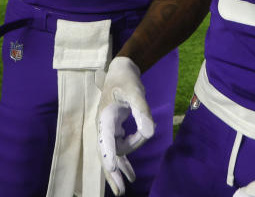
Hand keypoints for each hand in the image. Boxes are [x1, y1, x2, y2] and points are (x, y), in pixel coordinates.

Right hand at [96, 56, 153, 195]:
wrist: (121, 70)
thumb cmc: (126, 79)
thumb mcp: (136, 92)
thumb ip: (142, 111)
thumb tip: (150, 133)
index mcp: (105, 117)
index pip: (106, 140)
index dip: (109, 156)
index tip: (112, 170)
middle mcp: (103, 125)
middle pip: (106, 153)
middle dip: (112, 173)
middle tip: (120, 191)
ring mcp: (108, 129)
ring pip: (114, 153)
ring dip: (122, 166)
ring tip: (130, 181)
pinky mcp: (115, 129)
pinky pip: (119, 148)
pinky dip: (126, 160)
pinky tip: (131, 173)